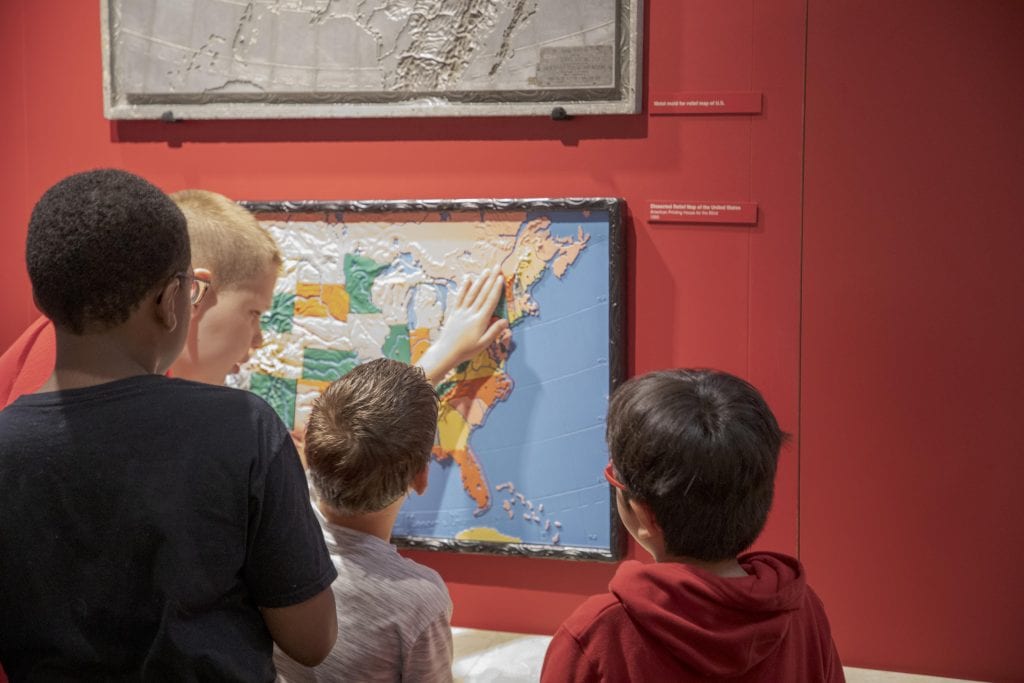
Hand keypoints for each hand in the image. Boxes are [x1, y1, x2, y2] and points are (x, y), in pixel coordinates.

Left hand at [418, 268, 509, 384]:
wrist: (446, 352)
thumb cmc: (466, 350)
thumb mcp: (483, 344)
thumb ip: (494, 331)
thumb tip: (505, 320)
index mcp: (480, 320)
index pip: (490, 301)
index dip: (496, 289)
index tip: (501, 278)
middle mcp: (471, 313)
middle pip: (483, 293)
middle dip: (491, 279)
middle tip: (497, 268)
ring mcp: (462, 311)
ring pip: (472, 293)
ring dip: (480, 281)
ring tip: (486, 271)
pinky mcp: (455, 312)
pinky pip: (460, 297)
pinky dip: (464, 287)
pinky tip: (468, 279)